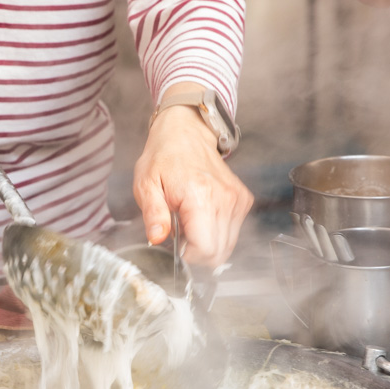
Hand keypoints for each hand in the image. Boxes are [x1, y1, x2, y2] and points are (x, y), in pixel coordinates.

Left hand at [133, 105, 253, 267]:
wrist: (185, 133)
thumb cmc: (164, 157)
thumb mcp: (146, 186)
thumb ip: (153, 215)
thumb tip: (157, 238)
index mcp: (200, 196)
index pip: (205, 249)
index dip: (188, 255)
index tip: (176, 243)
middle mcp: (224, 199)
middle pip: (219, 253)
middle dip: (197, 251)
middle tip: (181, 232)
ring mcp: (237, 200)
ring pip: (228, 246)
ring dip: (208, 242)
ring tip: (191, 221)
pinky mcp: (243, 200)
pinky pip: (233, 232)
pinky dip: (218, 232)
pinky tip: (203, 215)